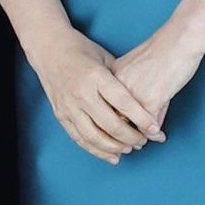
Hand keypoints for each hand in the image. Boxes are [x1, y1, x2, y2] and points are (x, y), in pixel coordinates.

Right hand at [27, 25, 164, 163]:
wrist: (48, 48)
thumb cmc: (81, 50)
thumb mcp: (105, 59)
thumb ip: (121, 81)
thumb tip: (142, 101)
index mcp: (95, 76)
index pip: (123, 103)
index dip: (142, 119)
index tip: (156, 130)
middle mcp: (81, 93)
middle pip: (111, 124)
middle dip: (132, 137)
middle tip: (145, 140)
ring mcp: (69, 106)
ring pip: (94, 136)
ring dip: (115, 147)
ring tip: (130, 148)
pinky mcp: (61, 115)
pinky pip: (79, 138)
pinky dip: (97, 150)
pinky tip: (112, 156)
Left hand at [112, 21, 204, 133]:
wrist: (179, 39)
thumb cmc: (164, 50)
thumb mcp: (140, 70)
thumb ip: (136, 92)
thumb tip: (140, 114)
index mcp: (111, 77)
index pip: (103, 106)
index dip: (109, 123)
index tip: (116, 132)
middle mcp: (116, 88)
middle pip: (111, 120)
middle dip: (119, 136)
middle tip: (128, 145)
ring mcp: (132, 96)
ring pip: (127, 127)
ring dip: (136, 139)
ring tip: (142, 142)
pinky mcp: (150, 101)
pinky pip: (148, 127)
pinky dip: (154, 134)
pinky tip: (160, 136)